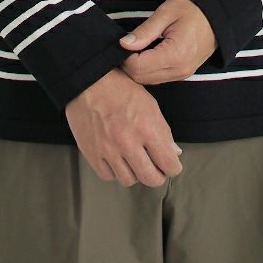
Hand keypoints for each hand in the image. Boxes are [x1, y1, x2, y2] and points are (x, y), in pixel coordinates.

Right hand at [65, 67, 182, 187]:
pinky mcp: (91, 153)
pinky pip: (108, 175)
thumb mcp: (150, 104)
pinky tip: (117, 160)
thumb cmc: (121, 88)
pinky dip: (115, 171)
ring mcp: (108, 150)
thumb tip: (173, 153)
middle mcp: (128, 142)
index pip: (169, 164)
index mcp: (147, 128)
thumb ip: (163, 131)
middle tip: (157, 170)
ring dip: (135, 174)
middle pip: (150, 178)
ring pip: (129, 180)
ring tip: (135, 162)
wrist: (89, 81)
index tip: (172, 165)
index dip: (174, 167)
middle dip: (158, 176)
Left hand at [117, 0, 217, 84]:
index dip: (125, 56)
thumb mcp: (166, 13)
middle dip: (129, 63)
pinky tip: (147, 53)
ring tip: (138, 47)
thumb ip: (144, 31)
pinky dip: (148, 69)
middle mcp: (179, 70)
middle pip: (141, 78)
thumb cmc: (194, 10)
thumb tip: (124, 44)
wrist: (219, 16)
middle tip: (129, 44)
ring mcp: (182, 74)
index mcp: (175, 54)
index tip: (124, 42)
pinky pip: (158, 78)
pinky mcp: (183, 73)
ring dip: (138, 68)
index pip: (138, 67)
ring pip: (148, 80)